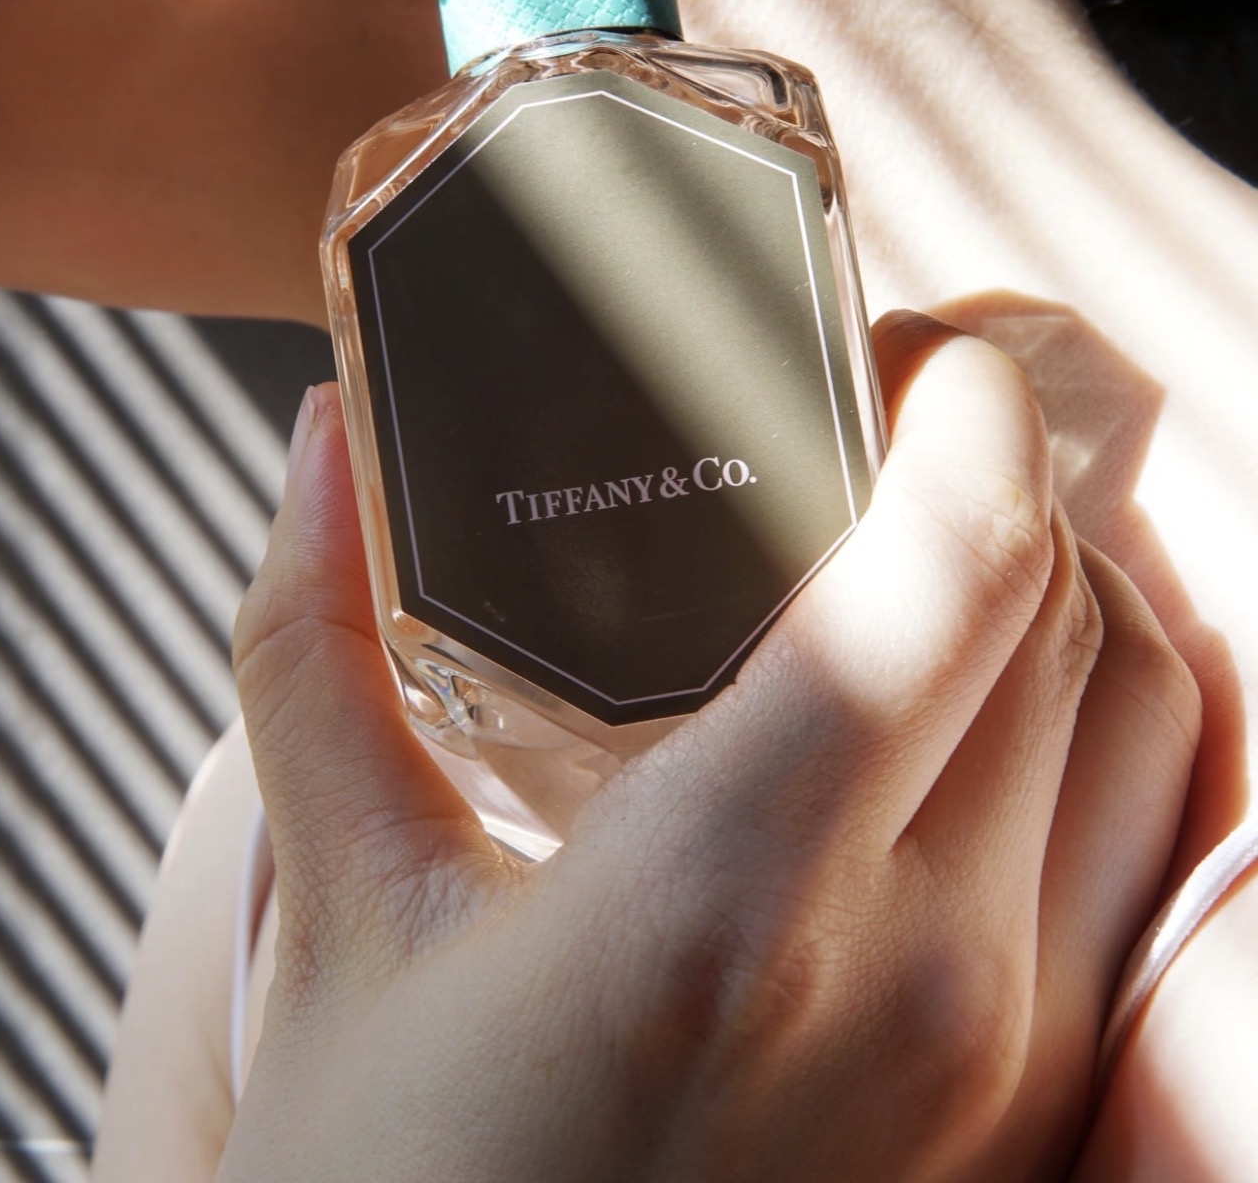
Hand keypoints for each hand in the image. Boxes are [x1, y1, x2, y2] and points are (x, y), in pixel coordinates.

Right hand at [219, 313, 1198, 1181]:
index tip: (907, 350)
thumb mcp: (339, 914)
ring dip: (1059, 586)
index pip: (953, 574)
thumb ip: (313, 649)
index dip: (965, 416)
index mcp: (727, 894)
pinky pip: (1144, 839)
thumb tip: (316, 451)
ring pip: (1140, 718)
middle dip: (991, 474)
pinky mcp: (1036, 1111)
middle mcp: (919, 974)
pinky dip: (1097, 719)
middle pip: (1058, 613)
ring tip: (929, 543)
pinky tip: (978, 699)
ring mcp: (1008, 1056)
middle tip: (876, 427)